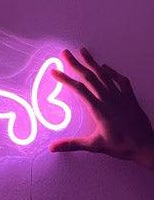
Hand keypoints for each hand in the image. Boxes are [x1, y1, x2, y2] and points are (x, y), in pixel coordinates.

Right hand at [50, 48, 153, 168]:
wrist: (146, 146)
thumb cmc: (122, 146)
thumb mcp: (94, 146)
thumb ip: (72, 144)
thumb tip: (53, 148)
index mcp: (98, 109)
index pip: (78, 90)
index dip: (65, 79)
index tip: (54, 71)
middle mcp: (108, 99)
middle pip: (89, 77)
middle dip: (75, 64)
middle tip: (65, 53)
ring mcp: (120, 97)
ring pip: (104, 75)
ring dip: (92, 63)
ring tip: (84, 51)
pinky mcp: (130, 98)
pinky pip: (121, 80)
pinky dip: (113, 72)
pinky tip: (106, 67)